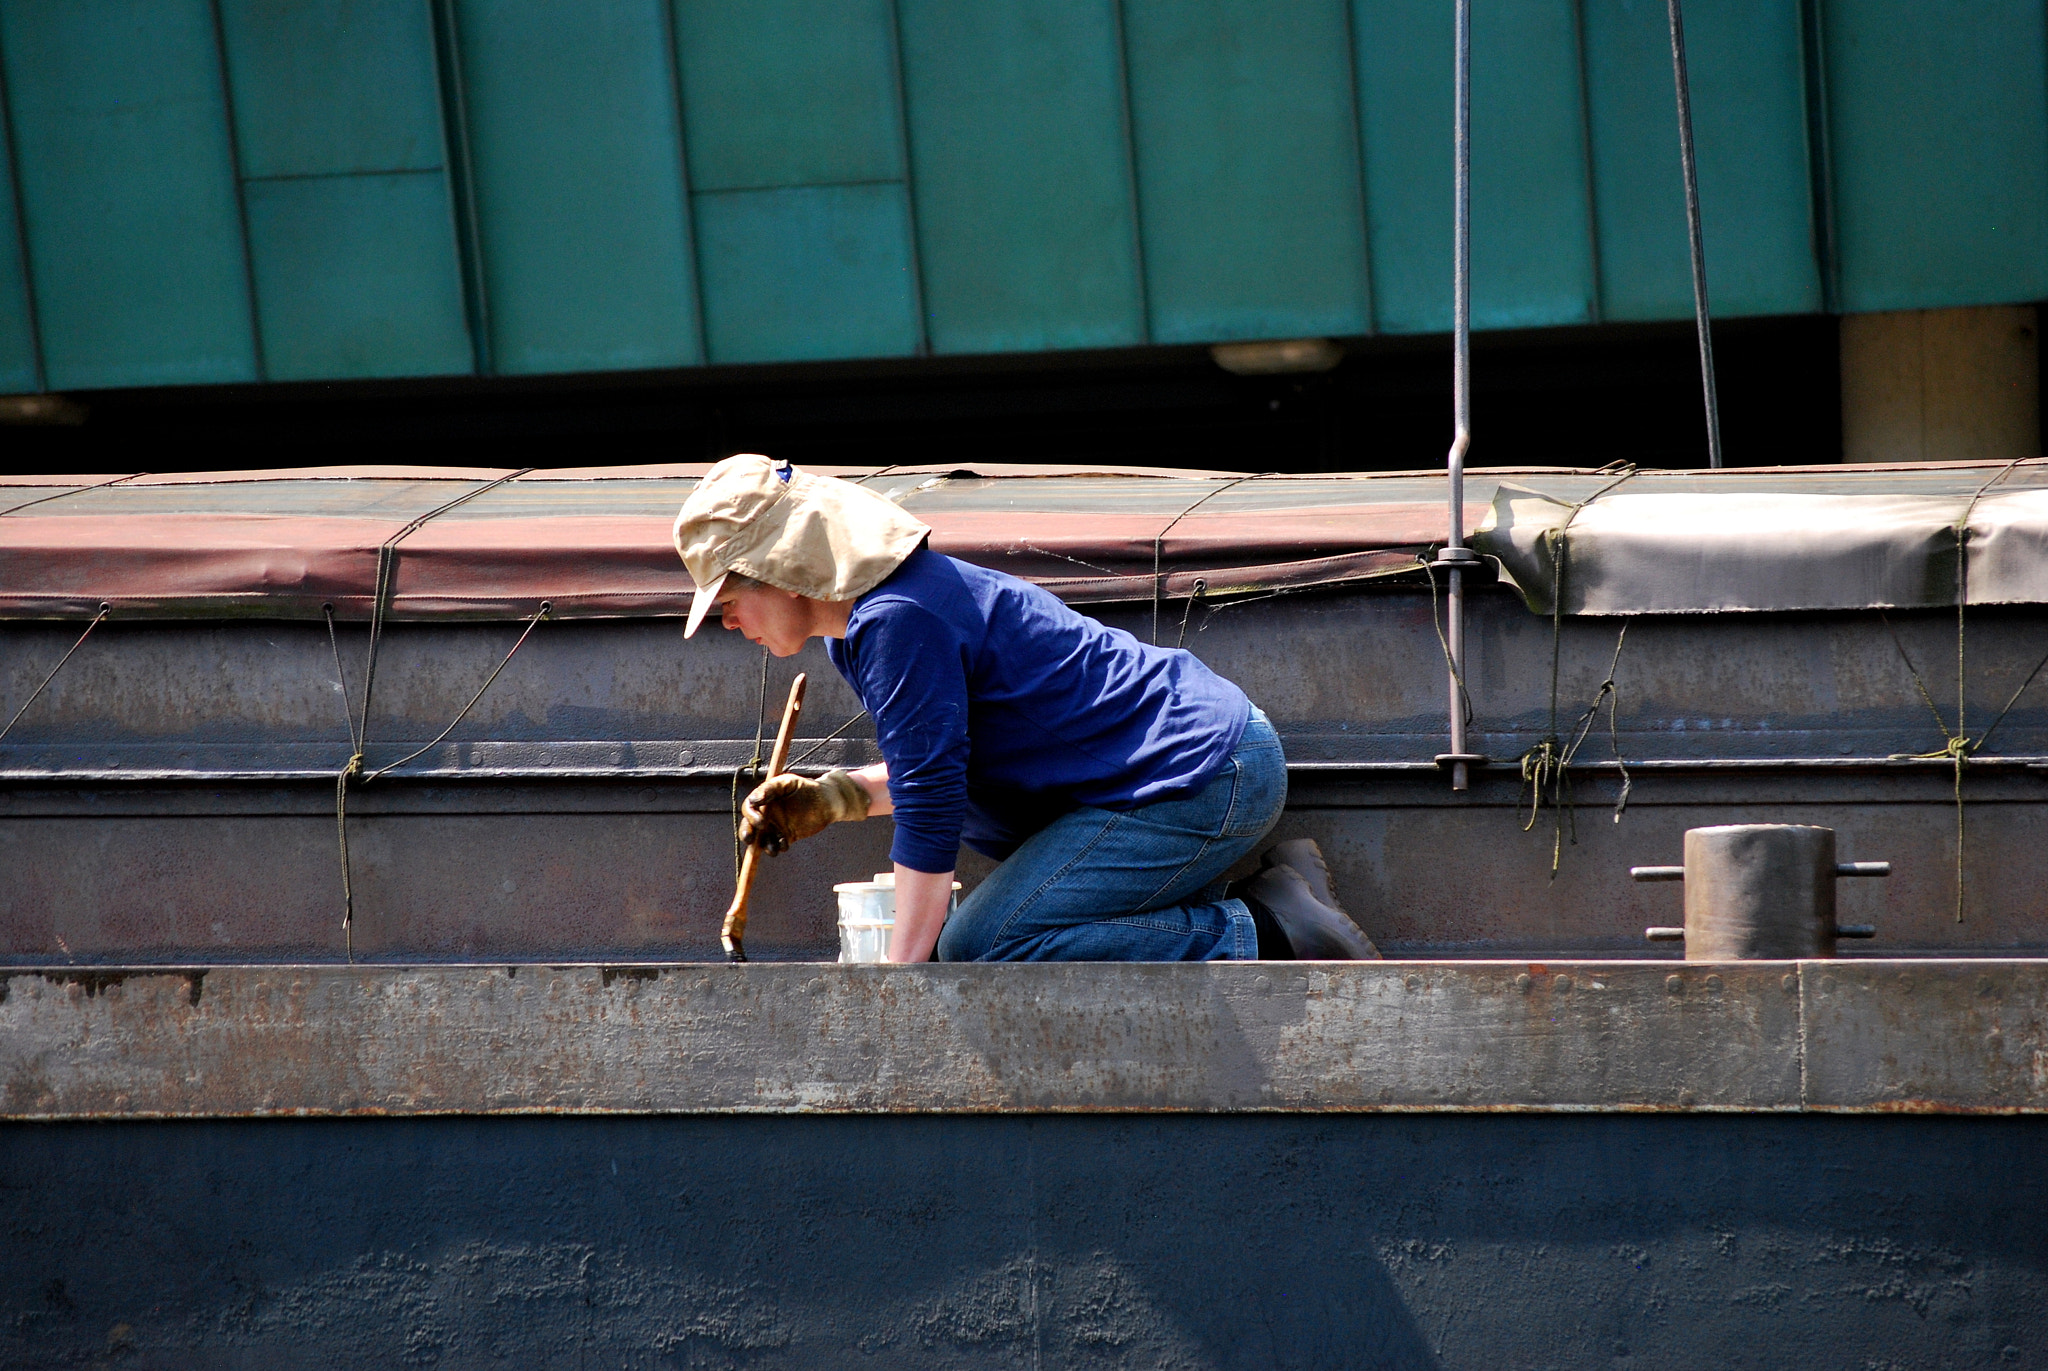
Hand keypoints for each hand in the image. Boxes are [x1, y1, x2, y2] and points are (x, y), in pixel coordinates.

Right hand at [739, 768, 870, 854]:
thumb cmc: (806, 788)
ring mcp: (776, 826)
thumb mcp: (787, 782)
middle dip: (746, 833)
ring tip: (772, 848)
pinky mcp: (786, 837)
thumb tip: (754, 800)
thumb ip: (769, 788)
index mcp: (764, 800)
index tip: (760, 820)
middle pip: (749, 826)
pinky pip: (777, 845)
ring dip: (763, 845)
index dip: (751, 815)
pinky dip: (778, 847)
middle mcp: (767, 814)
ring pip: (761, 839)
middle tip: (750, 839)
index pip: (749, 808)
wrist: (827, 801)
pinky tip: (784, 845)